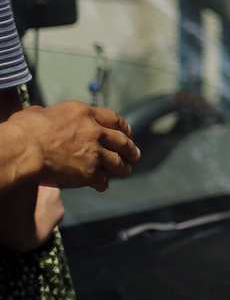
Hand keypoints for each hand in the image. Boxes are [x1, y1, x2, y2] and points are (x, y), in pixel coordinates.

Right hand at [10, 101, 139, 190]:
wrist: (25, 149)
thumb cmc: (25, 129)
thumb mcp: (40, 112)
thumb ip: (50, 115)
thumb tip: (41, 115)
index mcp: (84, 114)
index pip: (112, 118)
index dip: (122, 126)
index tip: (128, 132)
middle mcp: (94, 132)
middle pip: (121, 141)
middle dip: (129, 149)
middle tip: (134, 154)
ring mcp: (94, 152)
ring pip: (116, 162)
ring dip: (122, 168)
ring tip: (126, 171)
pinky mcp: (89, 172)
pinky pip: (101, 179)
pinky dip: (102, 184)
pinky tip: (102, 186)